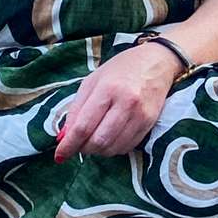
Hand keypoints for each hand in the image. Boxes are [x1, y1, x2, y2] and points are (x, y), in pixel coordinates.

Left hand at [54, 42, 178, 160]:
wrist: (157, 62)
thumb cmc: (121, 69)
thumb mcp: (92, 82)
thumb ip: (76, 109)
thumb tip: (64, 137)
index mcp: (107, 89)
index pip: (83, 126)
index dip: (69, 145)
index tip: (60, 155)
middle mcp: (126, 103)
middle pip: (98, 141)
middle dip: (83, 148)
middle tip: (79, 143)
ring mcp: (141, 115)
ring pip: (113, 148)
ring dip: (98, 150)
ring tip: (94, 139)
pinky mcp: (150, 123)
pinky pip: (127, 147)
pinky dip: (114, 148)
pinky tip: (110, 137)